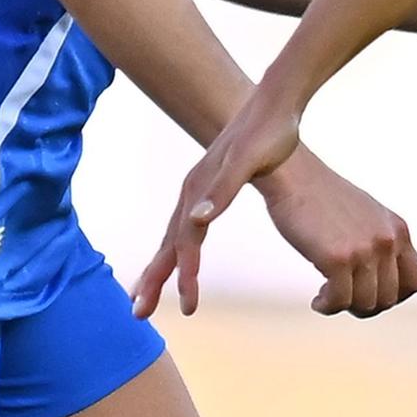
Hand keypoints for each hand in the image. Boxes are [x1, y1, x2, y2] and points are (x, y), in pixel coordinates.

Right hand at [135, 87, 304, 318]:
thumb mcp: (250, 160)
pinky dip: (179, 249)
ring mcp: (200, 189)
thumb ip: (224, 189)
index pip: (185, 241)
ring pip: (174, 237)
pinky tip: (182, 257)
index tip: (187, 306)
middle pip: (168, 243)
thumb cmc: (270, 132)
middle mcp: (193, 190)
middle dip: (153, 279)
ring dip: (161, 268)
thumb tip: (197, 219)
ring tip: (148, 294)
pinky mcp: (212, 187)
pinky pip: (187, 227)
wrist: (277, 103)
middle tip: (139, 313)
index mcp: (199, 188)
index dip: (184, 275)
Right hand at [252, 146, 416, 318]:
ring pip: (367, 304)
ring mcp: (365, 250)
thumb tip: (379, 284)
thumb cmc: (321, 197)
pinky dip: (328, 307)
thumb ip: (379, 244)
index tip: (370, 293)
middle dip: (365, 305)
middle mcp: (387, 240)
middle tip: (342, 297)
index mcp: (398, 229)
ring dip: (345, 306)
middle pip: (390, 298)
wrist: (292, 173)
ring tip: (327, 297)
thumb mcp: (366, 217)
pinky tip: (317, 301)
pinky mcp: (338, 258)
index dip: (395, 296)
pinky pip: (341, 301)